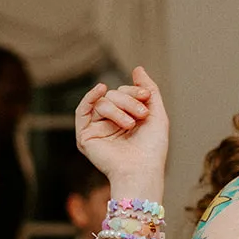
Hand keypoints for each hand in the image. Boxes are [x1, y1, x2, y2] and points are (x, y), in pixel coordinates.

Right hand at [74, 66, 168, 186]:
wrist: (142, 170)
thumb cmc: (152, 149)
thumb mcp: (157, 114)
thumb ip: (149, 90)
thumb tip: (137, 69)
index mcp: (127, 119)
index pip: (125, 94)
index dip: (135, 91)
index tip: (147, 97)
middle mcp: (111, 124)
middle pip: (113, 96)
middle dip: (128, 100)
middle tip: (141, 114)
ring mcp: (97, 129)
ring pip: (102, 102)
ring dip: (117, 108)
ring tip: (130, 123)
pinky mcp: (85, 136)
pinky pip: (82, 110)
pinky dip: (90, 97)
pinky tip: (101, 90)